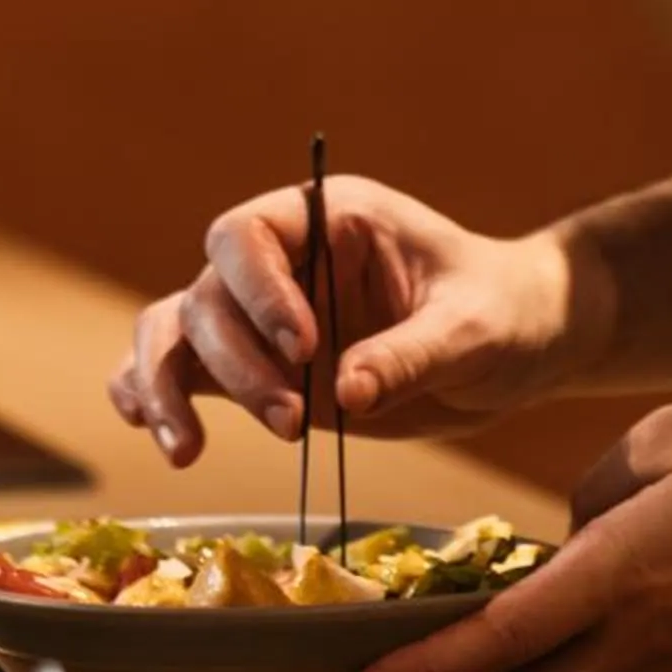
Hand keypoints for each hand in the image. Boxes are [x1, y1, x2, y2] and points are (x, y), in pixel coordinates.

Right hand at [107, 176, 611, 466]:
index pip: (249, 234)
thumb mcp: (476, 329)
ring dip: (168, 386)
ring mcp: (265, 316)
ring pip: (178, 331)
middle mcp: (285, 262)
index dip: (257, 291)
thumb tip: (347, 393)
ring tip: (187, 451)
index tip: (302, 348)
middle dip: (237, 363)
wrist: (521, 344)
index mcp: (332, 219)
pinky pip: (180, 370)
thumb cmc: (506, 312)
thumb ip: (412, 353)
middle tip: (291, 423)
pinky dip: (151, 395)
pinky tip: (154, 432)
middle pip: (210, 295)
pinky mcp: (260, 369)